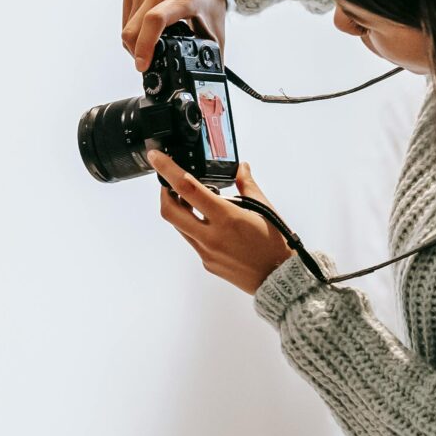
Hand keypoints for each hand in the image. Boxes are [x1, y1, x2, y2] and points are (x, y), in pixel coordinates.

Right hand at [121, 0, 228, 69]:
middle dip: (136, 54)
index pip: (155, 21)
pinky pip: (125, 19)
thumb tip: (214, 80)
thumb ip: (215, 53)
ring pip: (127, 28)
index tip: (143, 64)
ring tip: (147, 50)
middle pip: (134, 29)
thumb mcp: (215, 23)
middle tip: (146, 65)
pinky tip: (144, 35)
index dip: (146, 46)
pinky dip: (131, 33)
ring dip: (133, 45)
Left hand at [152, 152, 293, 294]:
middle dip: (164, 192)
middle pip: (170, 211)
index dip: (167, 170)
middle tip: (169, 183)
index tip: (156, 157)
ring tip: (193, 202)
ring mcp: (207, 252)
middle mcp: (212, 236)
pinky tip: (210, 224)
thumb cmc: (274, 244)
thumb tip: (241, 168)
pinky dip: (194, 227)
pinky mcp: (207, 262)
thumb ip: (248, 185)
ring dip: (179, 210)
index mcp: (226, 217)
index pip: (187, 188)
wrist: (278, 278)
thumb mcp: (265, 209)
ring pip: (179, 226)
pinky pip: (192, 240)